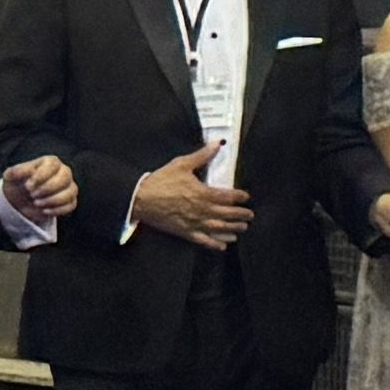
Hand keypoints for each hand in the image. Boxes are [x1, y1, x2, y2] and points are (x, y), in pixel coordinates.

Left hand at [0, 152, 79, 226]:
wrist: (20, 202)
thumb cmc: (17, 185)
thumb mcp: (10, 177)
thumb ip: (16, 171)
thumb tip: (29, 170)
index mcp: (50, 162)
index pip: (53, 164)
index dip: (41, 175)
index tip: (28, 186)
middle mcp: (63, 172)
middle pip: (65, 176)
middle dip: (48, 188)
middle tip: (32, 195)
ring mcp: (68, 187)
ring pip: (71, 191)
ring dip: (53, 200)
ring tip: (37, 203)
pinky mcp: (70, 201)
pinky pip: (71, 205)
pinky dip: (58, 209)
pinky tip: (44, 211)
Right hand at [126, 152, 249, 246]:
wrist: (140, 199)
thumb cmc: (160, 181)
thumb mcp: (182, 164)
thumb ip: (202, 155)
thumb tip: (216, 144)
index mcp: (203, 193)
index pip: (228, 196)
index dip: (240, 197)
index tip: (246, 197)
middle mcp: (202, 210)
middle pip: (228, 214)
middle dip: (241, 215)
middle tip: (250, 216)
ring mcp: (194, 222)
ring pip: (219, 228)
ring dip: (233, 229)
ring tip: (242, 229)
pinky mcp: (184, 232)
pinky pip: (203, 240)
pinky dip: (215, 244)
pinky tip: (223, 245)